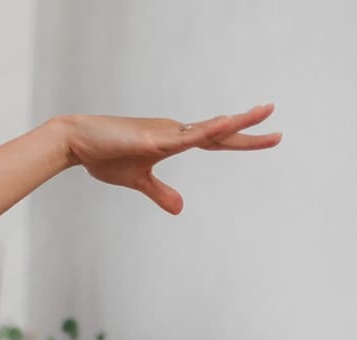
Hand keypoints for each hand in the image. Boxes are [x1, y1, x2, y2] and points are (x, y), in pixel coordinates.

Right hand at [58, 103, 280, 214]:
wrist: (77, 142)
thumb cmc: (105, 156)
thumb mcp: (138, 181)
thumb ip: (160, 193)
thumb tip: (180, 209)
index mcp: (175, 140)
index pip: (217, 141)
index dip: (244, 141)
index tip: (271, 138)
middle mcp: (175, 132)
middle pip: (220, 132)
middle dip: (250, 130)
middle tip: (279, 131)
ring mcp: (164, 133)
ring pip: (206, 129)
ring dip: (233, 123)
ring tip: (261, 113)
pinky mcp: (149, 139)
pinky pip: (181, 137)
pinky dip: (203, 131)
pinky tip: (221, 125)